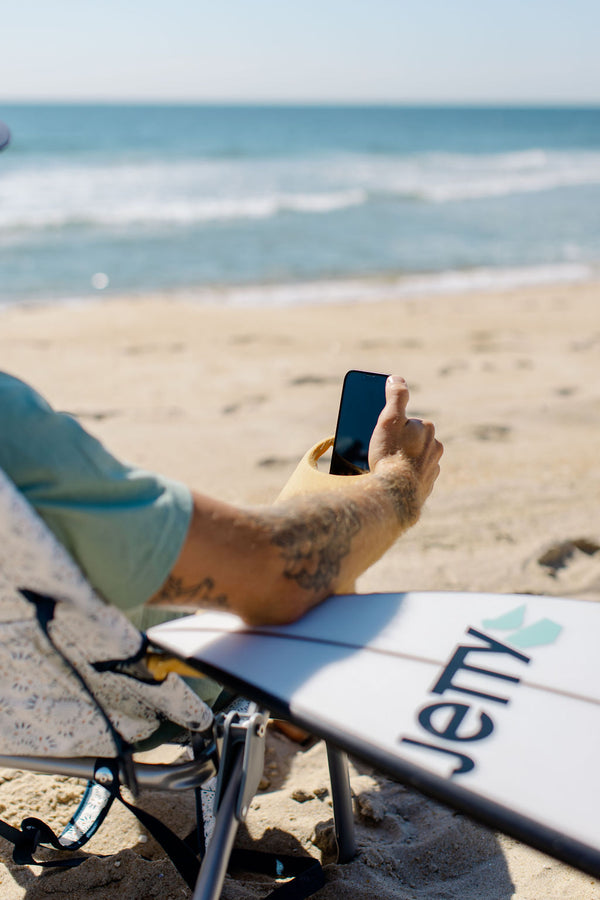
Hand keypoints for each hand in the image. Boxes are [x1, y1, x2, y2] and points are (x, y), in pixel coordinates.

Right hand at [369, 375, 442, 502]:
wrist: (396, 494)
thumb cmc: (391, 455)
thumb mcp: (389, 420)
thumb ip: (396, 397)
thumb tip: (397, 379)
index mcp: (428, 430)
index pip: (408, 422)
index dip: (392, 427)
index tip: (382, 436)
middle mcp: (436, 448)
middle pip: (412, 440)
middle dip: (398, 443)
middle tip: (380, 451)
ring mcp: (432, 468)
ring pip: (414, 459)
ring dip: (402, 460)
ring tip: (383, 467)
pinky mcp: (426, 486)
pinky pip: (414, 477)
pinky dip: (404, 477)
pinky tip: (391, 481)